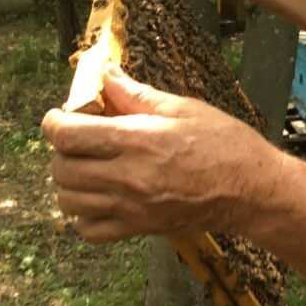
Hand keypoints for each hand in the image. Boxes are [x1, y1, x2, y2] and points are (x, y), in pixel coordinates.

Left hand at [42, 66, 280, 242]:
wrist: (251, 189)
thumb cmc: (224, 143)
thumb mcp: (184, 108)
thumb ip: (137, 95)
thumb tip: (106, 75)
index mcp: (137, 140)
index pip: (68, 135)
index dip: (53, 123)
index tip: (59, 117)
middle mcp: (127, 177)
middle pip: (62, 168)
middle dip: (63, 150)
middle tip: (80, 140)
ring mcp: (130, 207)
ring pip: (68, 201)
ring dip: (70, 182)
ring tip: (89, 167)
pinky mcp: (139, 228)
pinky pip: (89, 230)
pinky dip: (84, 216)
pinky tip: (100, 198)